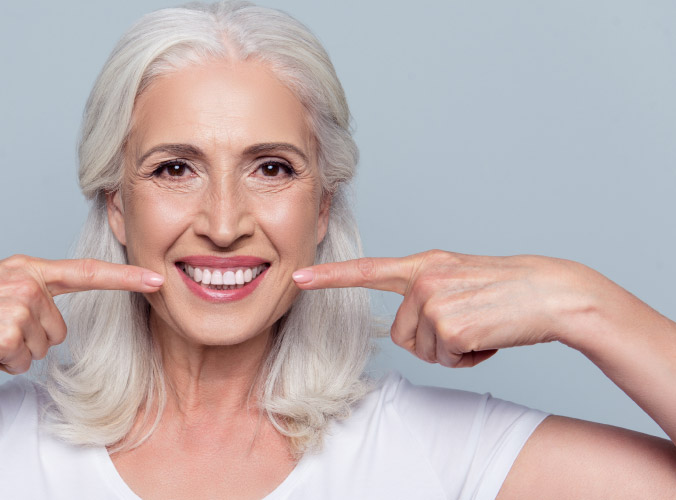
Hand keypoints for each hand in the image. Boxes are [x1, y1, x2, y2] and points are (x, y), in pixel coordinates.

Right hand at [0, 255, 163, 373]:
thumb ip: (32, 289)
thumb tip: (55, 320)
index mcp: (29, 268)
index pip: (87, 272)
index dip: (126, 279)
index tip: (157, 280)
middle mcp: (29, 283)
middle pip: (60, 330)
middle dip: (32, 337)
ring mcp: (19, 309)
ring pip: (42, 349)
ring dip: (16, 351)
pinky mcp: (7, 335)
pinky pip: (21, 364)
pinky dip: (2, 363)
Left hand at [293, 250, 608, 366]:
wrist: (551, 293)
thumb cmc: (508, 292)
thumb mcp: (460, 279)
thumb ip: (428, 292)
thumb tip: (407, 327)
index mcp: (425, 265)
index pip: (368, 270)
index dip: (331, 277)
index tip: (298, 278)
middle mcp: (424, 278)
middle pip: (400, 334)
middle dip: (431, 343)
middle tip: (468, 326)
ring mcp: (434, 300)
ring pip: (422, 350)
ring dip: (451, 351)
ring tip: (481, 328)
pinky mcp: (448, 324)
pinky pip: (446, 359)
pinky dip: (468, 358)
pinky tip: (488, 337)